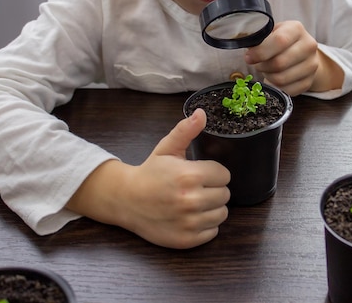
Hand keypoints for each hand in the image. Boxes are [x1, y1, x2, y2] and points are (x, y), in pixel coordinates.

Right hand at [67, 109, 230, 248]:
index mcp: (189, 175)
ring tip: (194, 202)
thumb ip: (186, 131)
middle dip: (213, 189)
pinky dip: (205, 226)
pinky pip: (213, 232)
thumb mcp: (166, 148)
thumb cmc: (149, 173)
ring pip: (221, 214)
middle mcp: (191, 200)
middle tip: (195, 188)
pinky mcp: (187, 239)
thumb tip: (202, 113)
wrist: (126, 200)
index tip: (199, 174)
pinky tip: (190, 217)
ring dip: (211, 208)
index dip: (213, 172)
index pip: (224, 175)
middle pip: (225, 195)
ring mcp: (189, 222)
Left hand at [244, 21, 343, 95]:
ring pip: (281, 79)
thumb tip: (248, 51)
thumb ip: (259, 39)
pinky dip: (276, 87)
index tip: (249, 57)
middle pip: (279, 63)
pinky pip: (287, 91)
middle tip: (258, 64)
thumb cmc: (280, 41)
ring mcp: (312, 65)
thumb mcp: (271, 33)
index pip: (279, 41)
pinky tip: (274, 79)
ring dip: (268, 76)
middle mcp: (308, 46)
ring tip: (266, 70)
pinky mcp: (309, 81)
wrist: (301, 52)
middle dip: (262, 66)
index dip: (260, 52)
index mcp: (296, 29)